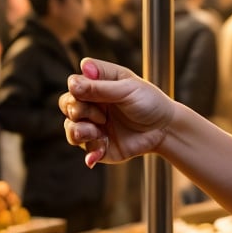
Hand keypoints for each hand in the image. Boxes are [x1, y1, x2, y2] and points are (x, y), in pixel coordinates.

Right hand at [60, 57, 175, 167]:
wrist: (165, 129)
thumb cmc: (150, 102)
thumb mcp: (128, 89)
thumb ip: (100, 87)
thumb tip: (73, 82)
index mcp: (99, 85)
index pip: (74, 84)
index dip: (78, 90)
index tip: (94, 94)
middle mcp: (94, 104)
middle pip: (67, 105)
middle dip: (78, 111)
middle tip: (101, 116)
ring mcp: (94, 125)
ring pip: (70, 128)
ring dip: (80, 131)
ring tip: (97, 133)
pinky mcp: (99, 145)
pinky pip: (83, 149)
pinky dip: (91, 150)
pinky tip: (100, 150)